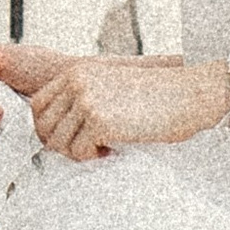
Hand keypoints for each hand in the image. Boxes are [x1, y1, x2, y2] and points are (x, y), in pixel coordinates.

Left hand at [25, 56, 229, 161]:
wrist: (189, 95)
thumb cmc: (157, 97)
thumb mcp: (111, 86)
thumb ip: (82, 100)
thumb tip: (55, 133)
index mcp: (78, 72)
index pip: (39, 105)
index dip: (48, 129)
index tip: (69, 140)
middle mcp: (77, 83)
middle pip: (44, 126)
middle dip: (60, 145)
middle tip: (87, 149)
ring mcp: (87, 100)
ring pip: (59, 143)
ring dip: (79, 153)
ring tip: (104, 147)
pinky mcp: (99, 120)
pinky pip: (79, 152)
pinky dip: (95, 157)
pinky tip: (113, 149)